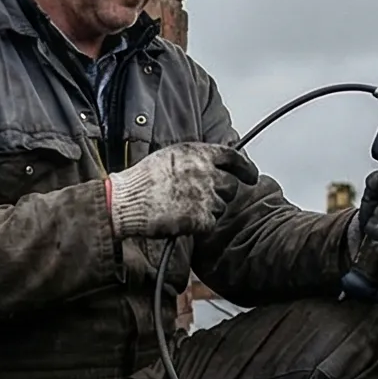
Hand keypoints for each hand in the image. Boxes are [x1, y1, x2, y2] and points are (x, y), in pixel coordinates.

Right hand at [107, 143, 257, 237]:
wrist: (126, 201)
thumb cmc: (143, 180)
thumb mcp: (170, 156)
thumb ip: (195, 159)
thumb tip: (215, 163)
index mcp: (198, 154)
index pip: (233, 157)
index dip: (246, 168)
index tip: (251, 176)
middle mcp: (205, 172)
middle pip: (231, 186)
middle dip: (222, 193)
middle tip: (205, 199)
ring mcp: (204, 196)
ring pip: (221, 206)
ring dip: (209, 209)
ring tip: (184, 208)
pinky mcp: (200, 218)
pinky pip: (211, 223)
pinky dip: (200, 225)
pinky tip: (182, 219)